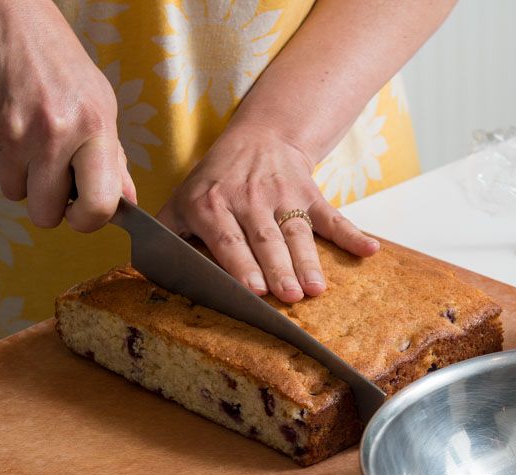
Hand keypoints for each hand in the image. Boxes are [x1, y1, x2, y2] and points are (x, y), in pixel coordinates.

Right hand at [0, 0, 135, 230]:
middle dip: (47, 204)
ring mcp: (11, 132)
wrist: (3, 24)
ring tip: (28, 140)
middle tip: (51, 176)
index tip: (81, 213)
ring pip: (13, 193)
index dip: (88, 221)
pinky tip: (7, 126)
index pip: (99, 204)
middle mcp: (54, 133)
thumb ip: (114, 159)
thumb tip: (127, 203)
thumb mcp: (101, 104)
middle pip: (45, 214)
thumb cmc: (59, 66)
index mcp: (94, 128)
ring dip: (20, 177)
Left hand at [157, 127, 379, 302]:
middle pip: (265, 239)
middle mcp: (248, 199)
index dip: (240, 264)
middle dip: (277, 268)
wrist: (260, 136)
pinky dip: (352, 233)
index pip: (227, 239)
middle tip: (288, 297)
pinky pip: (333, 215)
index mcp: (212, 203)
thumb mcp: (182, 197)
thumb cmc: (215, 178)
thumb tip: (146, 270)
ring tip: (317, 289)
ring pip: (297, 232)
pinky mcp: (310, 194)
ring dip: (309, 260)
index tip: (253, 290)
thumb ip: (166, 232)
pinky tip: (369, 251)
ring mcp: (283, 195)